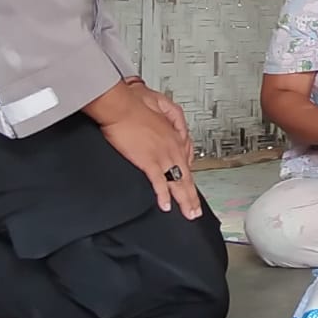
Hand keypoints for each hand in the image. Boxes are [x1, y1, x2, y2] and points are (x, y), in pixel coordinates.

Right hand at [91, 85, 201, 218]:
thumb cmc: (136, 103)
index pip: (186, 162)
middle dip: (191, 196)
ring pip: (178, 182)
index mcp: (174, 136)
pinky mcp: (148, 161)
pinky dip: (163, 196)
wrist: (122, 106)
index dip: (189, 177)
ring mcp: (162, 155)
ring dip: (184, 200)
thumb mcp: (160, 107)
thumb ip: (168, 120)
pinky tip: (166, 205)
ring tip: (189, 213)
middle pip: (186, 177)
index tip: (191, 188)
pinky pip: (158, 183)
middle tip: (195, 210)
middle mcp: (172, 148)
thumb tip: (170, 131)